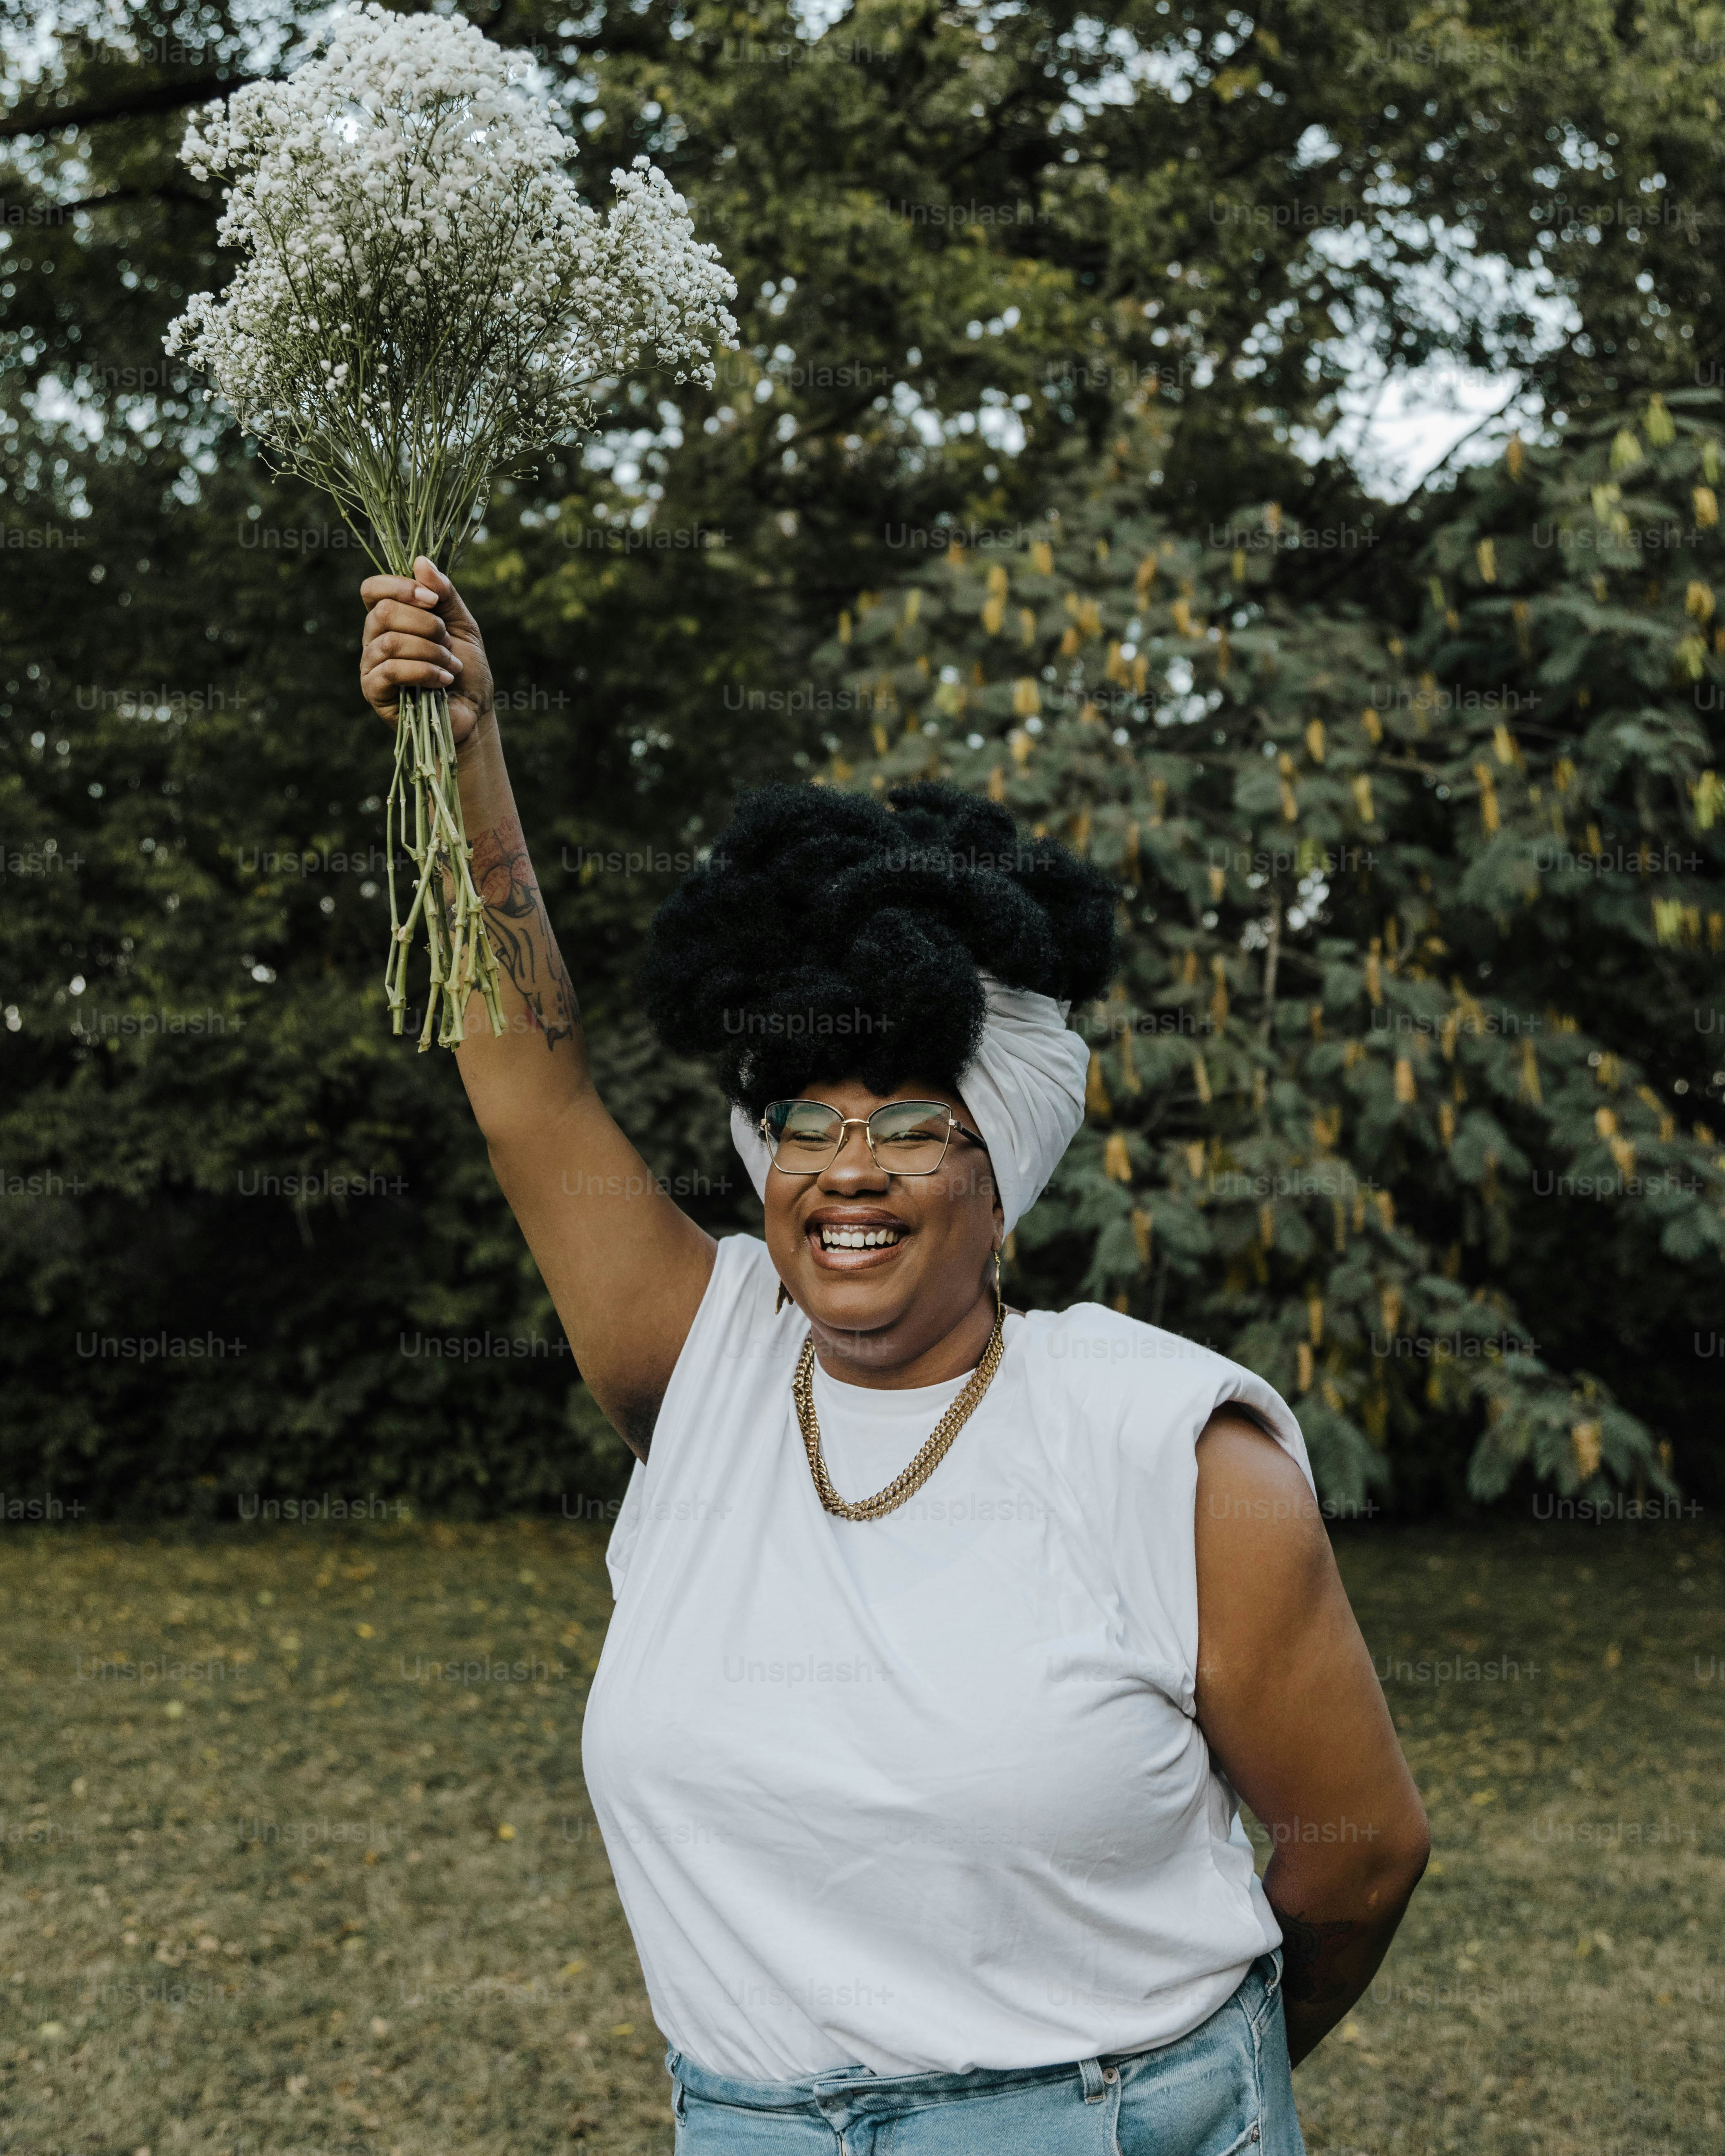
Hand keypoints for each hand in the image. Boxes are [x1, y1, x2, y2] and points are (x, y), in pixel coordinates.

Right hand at [358, 555, 494, 745]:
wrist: (474, 713)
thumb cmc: (466, 670)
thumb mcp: (462, 625)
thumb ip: (444, 593)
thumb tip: (420, 561)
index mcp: (390, 619)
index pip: (372, 589)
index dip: (399, 586)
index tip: (433, 600)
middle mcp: (374, 639)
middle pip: (382, 612)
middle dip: (425, 624)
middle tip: (447, 641)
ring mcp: (371, 666)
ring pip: (389, 641)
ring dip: (430, 650)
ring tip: (451, 666)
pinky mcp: (374, 692)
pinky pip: (391, 670)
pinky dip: (424, 671)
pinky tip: (443, 681)